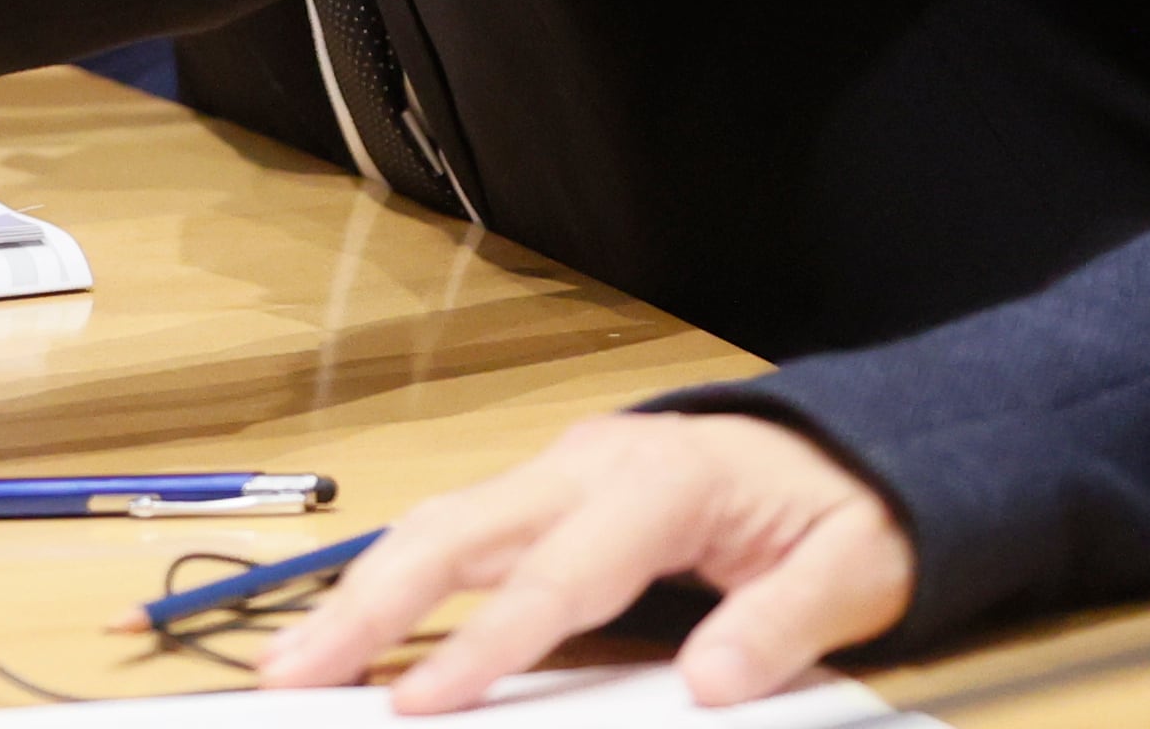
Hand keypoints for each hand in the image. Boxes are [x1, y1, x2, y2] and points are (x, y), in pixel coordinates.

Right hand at [260, 413, 915, 711]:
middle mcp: (591, 466)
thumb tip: (712, 682)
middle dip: (369, 602)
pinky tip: (355, 636)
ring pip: (441, 528)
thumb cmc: (843, 508)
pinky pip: (463, 542)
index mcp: (661, 480)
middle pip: (457, 529)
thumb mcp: (855, 566)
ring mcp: (561, 476)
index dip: (484, 644)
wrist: (845, 447)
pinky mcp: (549, 501)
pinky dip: (398, 586)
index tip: (418, 701)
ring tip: (294, 662)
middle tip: (293, 672)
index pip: (558, 575)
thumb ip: (788, 621)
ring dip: (362, 594)